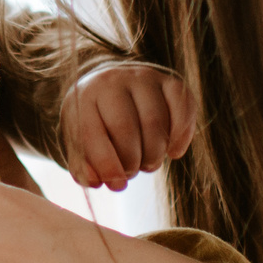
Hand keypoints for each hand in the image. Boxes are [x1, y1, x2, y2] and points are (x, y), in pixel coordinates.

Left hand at [61, 63, 195, 189]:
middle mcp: (112, 81)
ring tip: (148, 163)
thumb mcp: (79, 142)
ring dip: (155, 153)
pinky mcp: (170, 80)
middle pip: (125, 128)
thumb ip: (83, 166)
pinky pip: (182, 108)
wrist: (112, 86)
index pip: (92, 134)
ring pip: (155, 121)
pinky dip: (181, 136)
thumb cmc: (96, 123)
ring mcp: (142, 77)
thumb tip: (97, 181)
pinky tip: (173, 152)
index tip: (117, 184)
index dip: (106, 166)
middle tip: (132, 172)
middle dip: (131, 161)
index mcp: (83, 97)